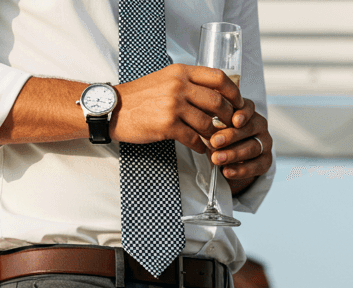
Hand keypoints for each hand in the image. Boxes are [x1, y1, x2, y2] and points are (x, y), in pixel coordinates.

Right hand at [111, 64, 242, 152]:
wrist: (114, 109)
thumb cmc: (139, 97)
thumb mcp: (165, 79)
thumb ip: (186, 82)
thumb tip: (209, 93)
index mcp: (181, 72)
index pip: (218, 77)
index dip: (233, 92)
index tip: (238, 103)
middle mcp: (179, 86)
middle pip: (217, 102)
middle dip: (228, 118)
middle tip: (231, 127)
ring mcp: (173, 106)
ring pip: (207, 123)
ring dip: (214, 135)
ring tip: (215, 141)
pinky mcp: (167, 126)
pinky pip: (193, 138)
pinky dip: (200, 147)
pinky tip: (201, 149)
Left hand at [209, 102, 272, 192]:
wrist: (229, 160)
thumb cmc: (221, 139)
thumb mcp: (215, 130)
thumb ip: (213, 127)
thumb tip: (205, 131)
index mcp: (248, 112)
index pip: (249, 107)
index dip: (243, 114)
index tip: (234, 121)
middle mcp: (260, 125)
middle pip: (250, 128)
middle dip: (231, 136)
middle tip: (214, 142)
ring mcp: (265, 143)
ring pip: (253, 148)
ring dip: (233, 154)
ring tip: (216, 159)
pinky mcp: (266, 161)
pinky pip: (256, 166)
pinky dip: (240, 170)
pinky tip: (227, 172)